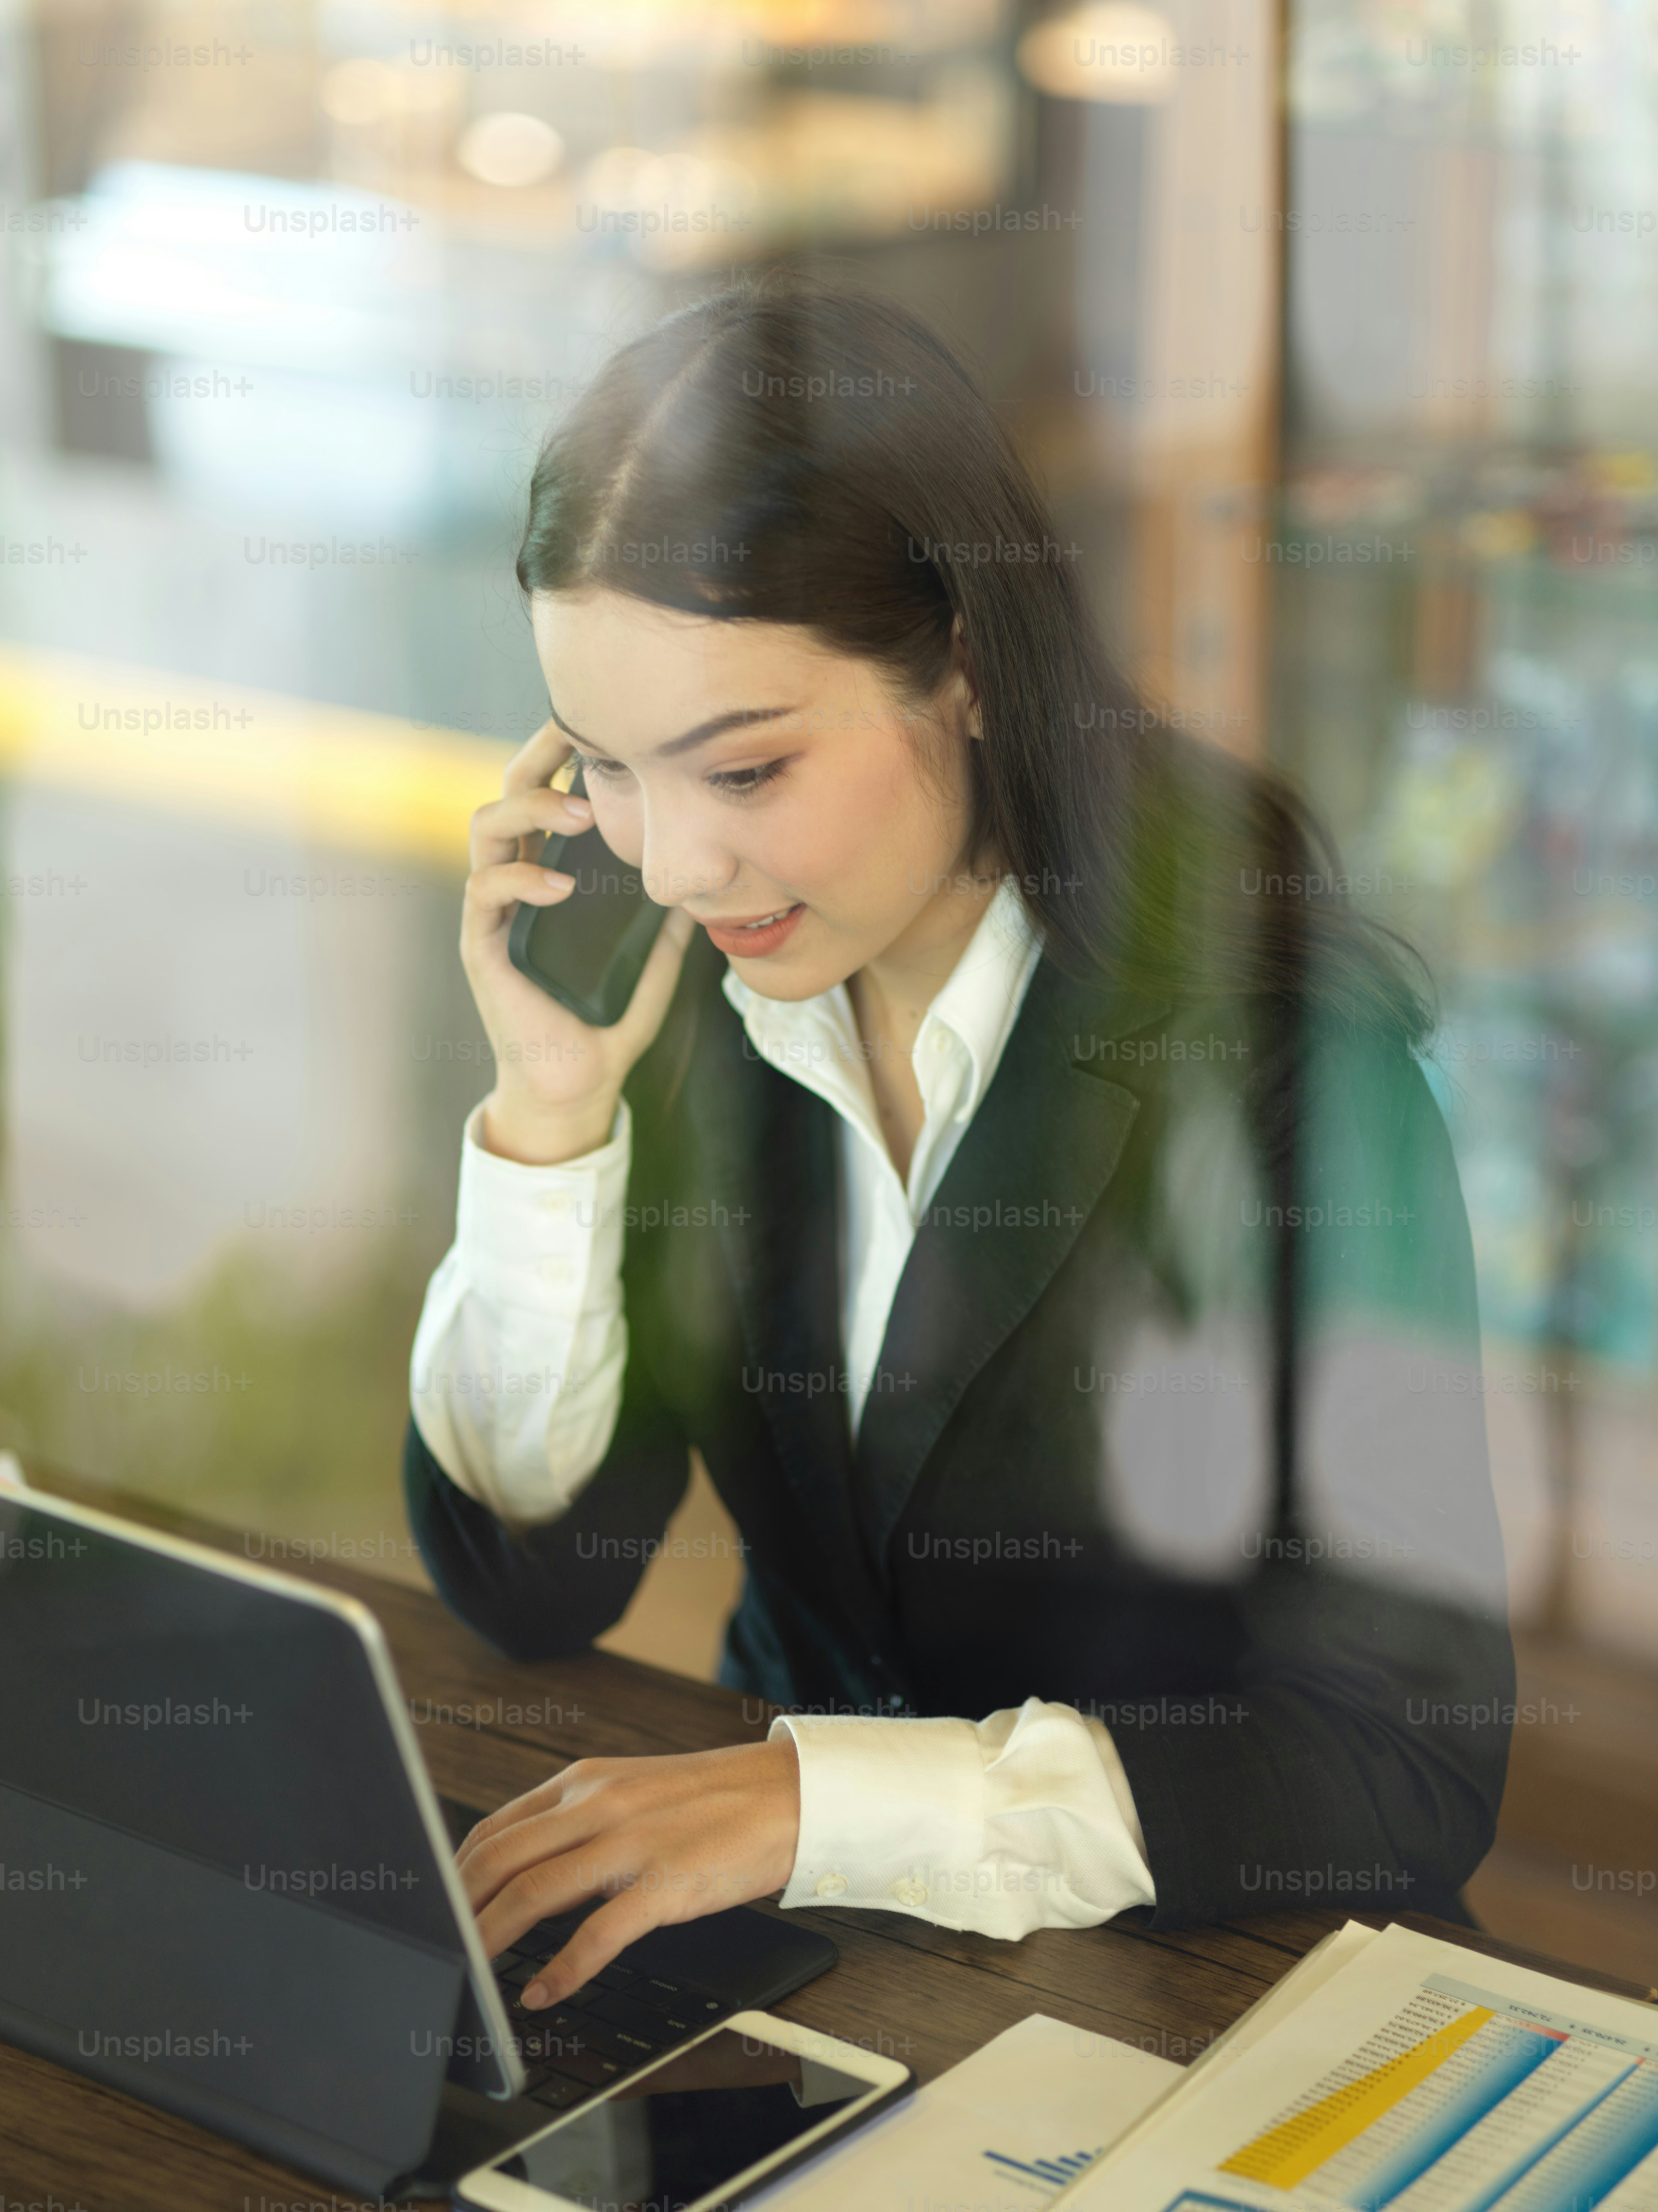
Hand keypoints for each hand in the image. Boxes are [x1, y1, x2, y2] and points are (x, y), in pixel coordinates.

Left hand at [456, 1737, 801, 2006]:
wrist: (787, 1793)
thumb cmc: (710, 1800)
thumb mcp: (631, 1792)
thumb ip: (578, 1822)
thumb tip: (525, 1868)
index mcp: (586, 1783)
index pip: (495, 1829)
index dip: (455, 1874)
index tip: (436, 1908)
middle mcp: (599, 1805)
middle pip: (500, 1859)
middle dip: (457, 1908)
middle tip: (436, 1947)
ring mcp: (632, 1843)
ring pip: (534, 1891)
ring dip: (490, 1938)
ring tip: (467, 1973)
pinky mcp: (667, 1882)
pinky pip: (600, 1932)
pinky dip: (563, 1968)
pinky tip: (542, 1993)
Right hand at [460, 714, 695, 1164]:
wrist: (577, 1086)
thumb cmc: (607, 1022)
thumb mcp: (654, 963)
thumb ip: (673, 925)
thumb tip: (711, 884)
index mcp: (550, 876)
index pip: (546, 797)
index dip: (564, 757)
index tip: (600, 726)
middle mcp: (516, 883)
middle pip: (507, 793)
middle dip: (536, 756)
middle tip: (575, 736)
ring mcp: (493, 912)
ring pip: (486, 831)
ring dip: (530, 811)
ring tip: (577, 815)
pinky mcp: (482, 946)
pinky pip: (485, 893)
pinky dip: (523, 881)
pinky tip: (560, 888)